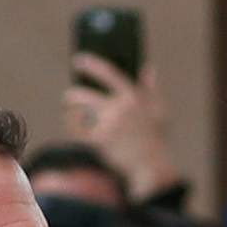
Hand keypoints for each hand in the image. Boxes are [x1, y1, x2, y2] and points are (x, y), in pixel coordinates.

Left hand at [64, 52, 184, 203]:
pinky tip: (75, 126)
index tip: (78, 60)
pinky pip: (79, 130)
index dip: (91, 64)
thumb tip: (149, 68)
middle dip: (73, 95)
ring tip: (70, 111)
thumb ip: (152, 88)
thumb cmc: (154, 139)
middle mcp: (120, 108)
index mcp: (134, 97)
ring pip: (79, 112)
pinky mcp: (101, 141)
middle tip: (69, 96)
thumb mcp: (158, 111)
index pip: (108, 73)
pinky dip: (75, 127)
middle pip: (85, 96)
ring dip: (71, 111)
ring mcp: (109, 124)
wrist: (150, 167)